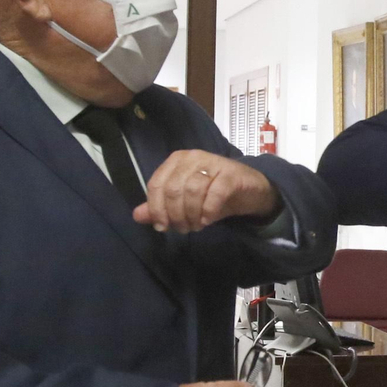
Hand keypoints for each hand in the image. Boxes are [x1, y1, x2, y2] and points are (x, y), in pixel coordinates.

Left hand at [135, 150, 280, 232]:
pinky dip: (208, 211)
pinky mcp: (231, 174)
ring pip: (192, 191)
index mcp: (176, 161)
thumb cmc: (213, 194)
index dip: (156, 209)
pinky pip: (214, 194)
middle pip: (173, 190)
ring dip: (192, 215)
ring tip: (196, 225)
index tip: (163, 227)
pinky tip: (208, 220)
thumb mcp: (183, 202)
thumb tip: (137, 216)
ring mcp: (212, 163)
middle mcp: (192, 157)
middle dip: (176, 215)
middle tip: (184, 228)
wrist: (249, 191)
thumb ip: (160, 207)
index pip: (157, 184)